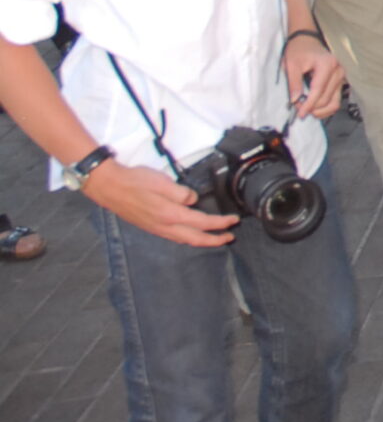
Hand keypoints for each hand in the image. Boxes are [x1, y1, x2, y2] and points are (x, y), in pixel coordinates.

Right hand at [85, 159, 237, 247]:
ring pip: (184, 240)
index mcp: (170, 215)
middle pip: (194, 238)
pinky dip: (187, 238)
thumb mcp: (162, 181)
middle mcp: (163, 226)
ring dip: (201, 240)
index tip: (233, 221)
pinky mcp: (150, 227)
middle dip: (214, 240)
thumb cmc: (135, 181)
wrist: (109, 186)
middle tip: (229, 237)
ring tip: (214, 237)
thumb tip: (193, 199)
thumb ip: (181, 192)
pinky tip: (190, 233)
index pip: (202, 222)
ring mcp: (155, 229)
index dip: (220, 223)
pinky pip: (174, 237)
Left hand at [282, 36, 344, 121]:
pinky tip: (316, 108)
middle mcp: (339, 70)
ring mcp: (343, 76)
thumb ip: (294, 83)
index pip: (318, 90)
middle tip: (298, 107)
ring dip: (320, 110)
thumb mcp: (291, 64)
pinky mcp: (342, 81)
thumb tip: (295, 101)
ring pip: (335, 102)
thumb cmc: (299, 50)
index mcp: (327, 64)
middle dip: (312, 107)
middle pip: (327, 98)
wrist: (308, 40)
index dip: (308, 105)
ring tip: (307, 110)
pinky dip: (326, 107)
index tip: (299, 114)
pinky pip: (337, 99)